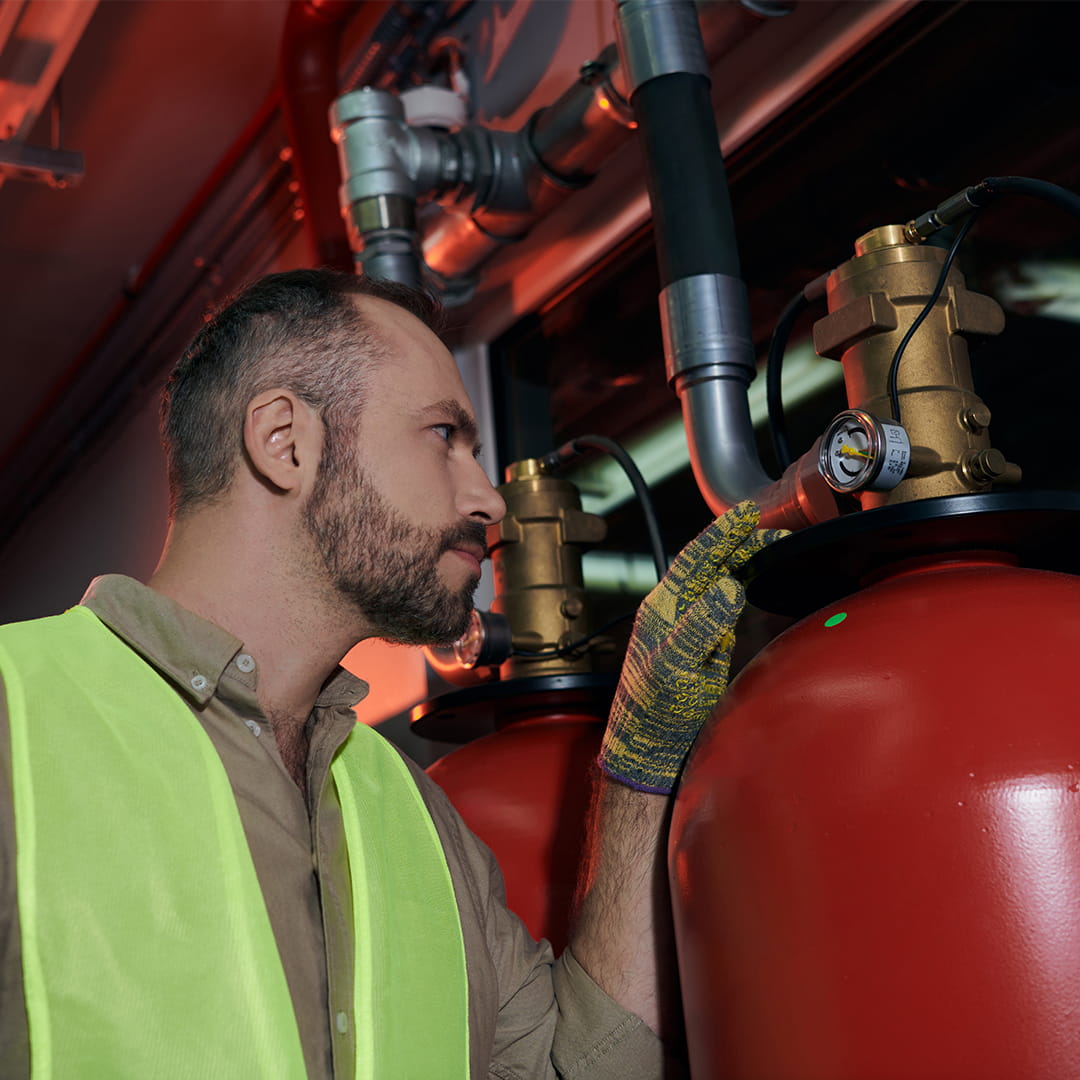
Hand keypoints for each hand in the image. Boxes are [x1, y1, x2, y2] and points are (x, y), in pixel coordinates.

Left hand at [598, 501, 786, 793]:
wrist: (651, 749)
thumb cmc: (655, 712)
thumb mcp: (676, 669)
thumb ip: (700, 628)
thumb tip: (728, 585)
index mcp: (663, 608)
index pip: (694, 560)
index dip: (720, 534)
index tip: (746, 513)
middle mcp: (676, 611)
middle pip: (710, 564)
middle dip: (741, 543)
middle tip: (776, 531)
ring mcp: (691, 626)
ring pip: (720, 582)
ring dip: (745, 562)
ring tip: (774, 547)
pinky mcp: (705, 644)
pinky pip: (727, 608)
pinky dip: (745, 589)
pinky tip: (758, 580)